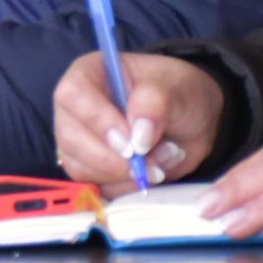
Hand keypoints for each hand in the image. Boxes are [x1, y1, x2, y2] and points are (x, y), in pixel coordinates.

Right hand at [52, 51, 225, 192]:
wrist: (192, 123)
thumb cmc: (179, 93)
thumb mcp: (177, 87)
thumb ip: (156, 102)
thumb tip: (138, 136)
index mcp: (89, 74)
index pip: (73, 95)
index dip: (98, 121)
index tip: (131, 145)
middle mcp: (75, 107)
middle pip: (70, 137)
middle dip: (111, 159)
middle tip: (151, 163)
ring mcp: (78, 140)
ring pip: (79, 167)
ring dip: (123, 175)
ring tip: (160, 163)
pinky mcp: (89, 168)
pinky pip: (95, 187)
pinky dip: (126, 187)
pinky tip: (151, 174)